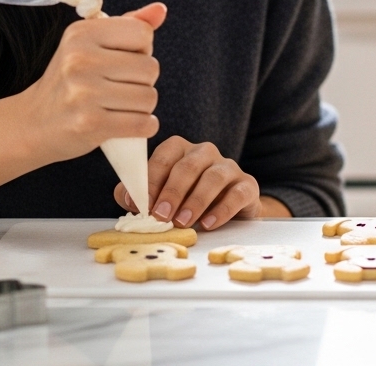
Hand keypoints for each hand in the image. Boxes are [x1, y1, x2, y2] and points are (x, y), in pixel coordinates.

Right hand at [17, 3, 167, 165]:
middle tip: (119, 88)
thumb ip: (127, 26)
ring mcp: (83, 93)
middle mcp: (79, 59)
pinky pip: (143, 124)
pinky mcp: (90, 124)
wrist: (34, 124)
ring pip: (149, 97)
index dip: (142, 50)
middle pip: (150, 68)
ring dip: (143, 107)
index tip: (122, 61)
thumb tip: (160, 10)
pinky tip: (126, 124)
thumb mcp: (90, 45)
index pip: (142, 33)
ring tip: (119, 106)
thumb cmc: (70, 82)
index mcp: (80, 33)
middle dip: (143, 81)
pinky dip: (143, 127)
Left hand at [113, 136, 280, 229]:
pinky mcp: (247, 185)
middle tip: (161, 215)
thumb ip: (141, 195)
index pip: (164, 156)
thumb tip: (128, 198)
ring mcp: (228, 167)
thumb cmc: (188, 201)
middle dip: (172, 191)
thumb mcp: (163, 197)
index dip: (151, 179)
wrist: (228, 211)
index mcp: (181, 150)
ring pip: (213, 177)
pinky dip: (221, 210)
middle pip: (188, 165)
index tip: (141, 204)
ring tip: (183, 222)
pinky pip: (236, 193)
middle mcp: (205, 153)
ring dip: (195, 201)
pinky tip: (208, 224)